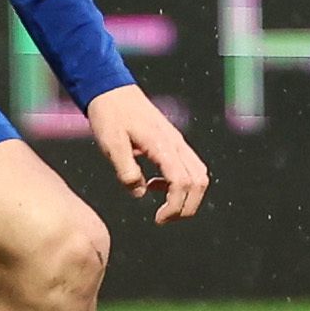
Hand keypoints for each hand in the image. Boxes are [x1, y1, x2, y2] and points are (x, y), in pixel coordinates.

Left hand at [87, 86, 208, 223]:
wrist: (111, 90)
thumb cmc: (110, 115)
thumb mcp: (111, 144)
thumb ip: (126, 171)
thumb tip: (139, 193)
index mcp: (162, 145)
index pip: (182, 182)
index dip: (175, 206)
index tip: (158, 220)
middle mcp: (176, 144)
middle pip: (199, 182)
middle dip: (186, 206)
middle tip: (163, 219)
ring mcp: (177, 142)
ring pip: (199, 175)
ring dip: (187, 196)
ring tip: (162, 206)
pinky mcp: (173, 142)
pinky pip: (189, 167)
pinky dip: (180, 184)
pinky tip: (155, 185)